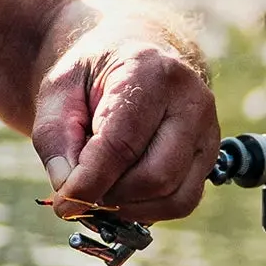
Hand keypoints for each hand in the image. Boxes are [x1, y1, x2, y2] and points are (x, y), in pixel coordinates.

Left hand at [32, 1, 219, 222]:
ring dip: (129, 207)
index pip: (121, 145)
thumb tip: (69, 191)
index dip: (89, 183)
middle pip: (155, 176)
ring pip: (174, 197)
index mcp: (149, 72)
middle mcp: (191, 100)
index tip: (63, 204)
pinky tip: (122, 194)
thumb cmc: (92, 75)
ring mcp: (208, 129)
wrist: (133, 56)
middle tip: (80, 192)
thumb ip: (55, 138)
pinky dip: (149, 209)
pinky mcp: (210, 154)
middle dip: (111, 196)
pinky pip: (184, 200)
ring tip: (100, 190)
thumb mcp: (58, 90)